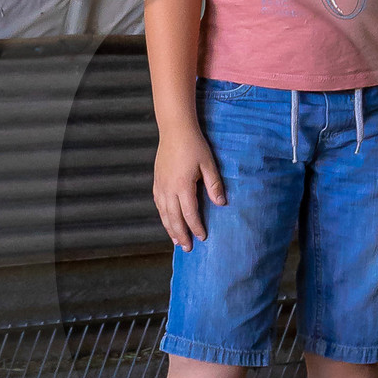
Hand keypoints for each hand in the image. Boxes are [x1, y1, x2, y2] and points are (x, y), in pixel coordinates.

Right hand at [153, 124, 224, 250]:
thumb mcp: (208, 164)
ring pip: (163, 213)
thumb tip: (221, 203)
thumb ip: (214, 185)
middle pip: (174, 218)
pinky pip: (158, 204)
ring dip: (170, 228)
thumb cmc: (194, 145)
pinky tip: (167, 220)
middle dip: (181, 234)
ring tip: (176, 241)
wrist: (175, 130)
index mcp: (182, 186)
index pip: (190, 213)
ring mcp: (160, 185)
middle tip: (187, 248)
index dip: (196, 227)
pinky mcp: (156, 181)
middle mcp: (168, 189)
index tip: (203, 237)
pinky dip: (163, 215)